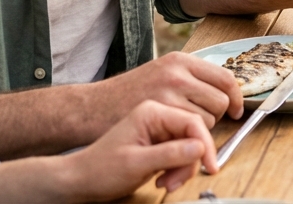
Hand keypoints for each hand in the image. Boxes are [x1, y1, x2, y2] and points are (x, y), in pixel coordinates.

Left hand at [67, 100, 218, 199]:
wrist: (82, 180)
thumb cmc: (100, 169)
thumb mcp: (135, 163)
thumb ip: (170, 154)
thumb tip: (201, 148)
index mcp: (153, 111)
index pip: (193, 121)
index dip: (205, 145)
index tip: (210, 166)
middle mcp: (159, 115)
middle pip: (195, 133)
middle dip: (191, 160)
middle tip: (176, 180)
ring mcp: (160, 128)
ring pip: (191, 145)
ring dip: (184, 167)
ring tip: (166, 182)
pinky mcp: (161, 141)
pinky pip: (183, 152)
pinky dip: (179, 168)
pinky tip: (164, 178)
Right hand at [92, 52, 243, 129]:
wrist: (93, 108)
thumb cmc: (128, 95)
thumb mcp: (161, 74)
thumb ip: (190, 78)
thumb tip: (225, 89)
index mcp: (180, 61)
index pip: (225, 77)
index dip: (236, 97)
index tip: (236, 110)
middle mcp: (178, 72)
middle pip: (221, 99)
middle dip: (218, 115)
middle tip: (201, 121)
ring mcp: (169, 91)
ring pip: (210, 116)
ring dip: (201, 127)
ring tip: (181, 127)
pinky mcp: (161, 111)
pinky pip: (193, 128)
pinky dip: (188, 135)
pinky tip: (173, 135)